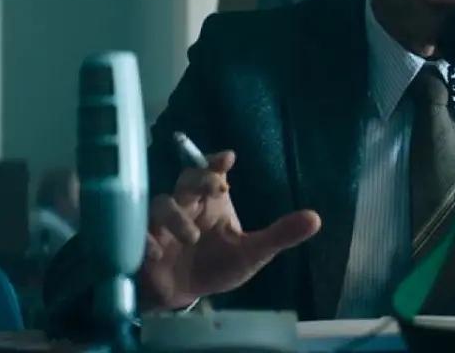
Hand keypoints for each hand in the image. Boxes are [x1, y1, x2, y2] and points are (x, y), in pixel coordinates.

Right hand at [139, 151, 321, 310]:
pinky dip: (145, 242)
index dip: (216, 162)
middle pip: (186, 180)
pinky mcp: (145, 246)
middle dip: (198, 178)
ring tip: (190, 238)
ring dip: (175, 217)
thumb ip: (280, 235)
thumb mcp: (252, 253)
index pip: (212, 172)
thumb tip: (316, 218)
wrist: (186, 296)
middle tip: (216, 187)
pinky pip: (138, 236)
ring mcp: (162, 225)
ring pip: (160, 204)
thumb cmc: (217, 266)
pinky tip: (156, 252)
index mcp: (210, 203)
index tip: (228, 158)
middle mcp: (186, 207)